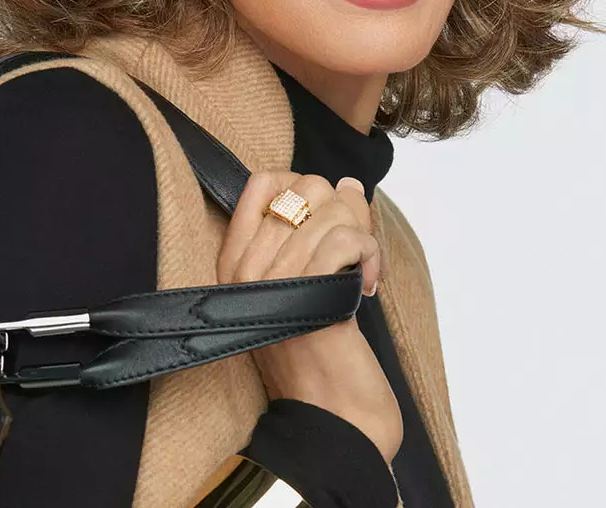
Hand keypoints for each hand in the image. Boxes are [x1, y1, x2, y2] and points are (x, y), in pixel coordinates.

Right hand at [216, 169, 403, 464]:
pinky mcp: (310, 300)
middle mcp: (245, 271)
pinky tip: (367, 285)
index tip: (323, 222)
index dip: (304, 187)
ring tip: (360, 272)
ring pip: (331, 209)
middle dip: (343, 212)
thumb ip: (320, 229)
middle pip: (306, 189)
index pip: (262, 183)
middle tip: (351, 253)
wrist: (335, 423)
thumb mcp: (309, 282)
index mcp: (234, 263)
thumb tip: (349, 184)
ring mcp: (274, 286)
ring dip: (362, 235)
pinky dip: (370, 254)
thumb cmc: (323, 353)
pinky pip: (347, 238)